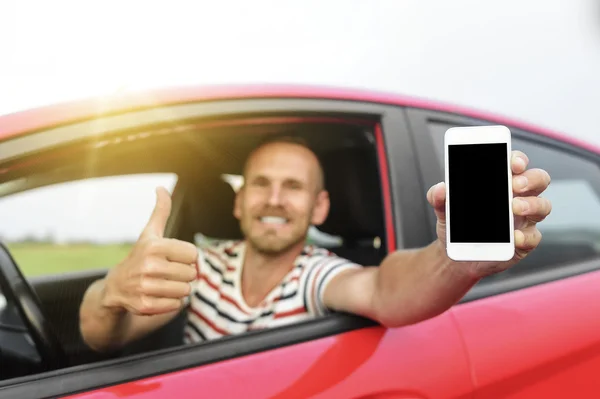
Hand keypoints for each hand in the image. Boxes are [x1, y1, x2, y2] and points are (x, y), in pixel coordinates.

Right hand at [101, 187, 197, 314]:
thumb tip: (161, 188)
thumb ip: (160, 211)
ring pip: (186, 291)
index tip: (172, 258)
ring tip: (163, 284)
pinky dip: (171, 303)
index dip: (186, 257)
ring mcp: (145, 287)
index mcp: (154, 246)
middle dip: (183, 274)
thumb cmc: (140, 257)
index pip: (194, 254)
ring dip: (179, 289)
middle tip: (167, 273)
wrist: (115, 287)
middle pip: (191, 274)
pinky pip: (176, 306)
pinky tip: (158, 296)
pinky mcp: (145, 306)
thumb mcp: (149, 233)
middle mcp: (149, 266)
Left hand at [426, 150, 551, 277]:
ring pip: (543, 205)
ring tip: (514, 207)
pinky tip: (514, 236)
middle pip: (538, 180)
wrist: (457, 256)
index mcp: (501, 183)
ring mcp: (525, 219)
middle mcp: (518, 197)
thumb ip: (438, 197)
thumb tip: (440, 188)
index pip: (517, 163)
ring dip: (532, 204)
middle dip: (531, 179)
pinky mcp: (524, 241)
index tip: (512, 162)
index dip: (518, 159)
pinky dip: (525, 236)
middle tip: (515, 184)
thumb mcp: (444, 209)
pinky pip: (534, 236)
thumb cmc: (457, 225)